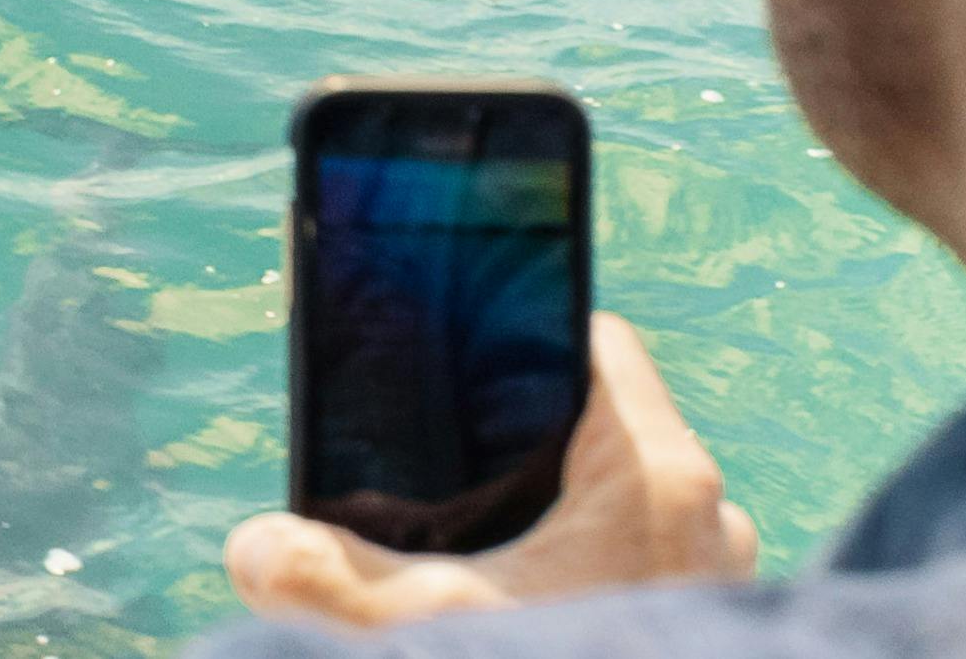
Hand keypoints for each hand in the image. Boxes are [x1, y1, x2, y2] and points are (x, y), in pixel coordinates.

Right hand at [225, 315, 758, 623]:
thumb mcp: (428, 631)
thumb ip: (327, 581)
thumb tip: (254, 549)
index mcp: (658, 475)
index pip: (595, 343)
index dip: (518, 335)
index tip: (451, 361)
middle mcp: (705, 518)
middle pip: (600, 426)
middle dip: (520, 441)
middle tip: (441, 467)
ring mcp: (710, 581)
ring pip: (620, 506)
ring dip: (554, 517)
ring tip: (475, 546)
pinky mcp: (702, 633)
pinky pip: (639, 569)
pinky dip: (581, 576)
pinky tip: (519, 612)